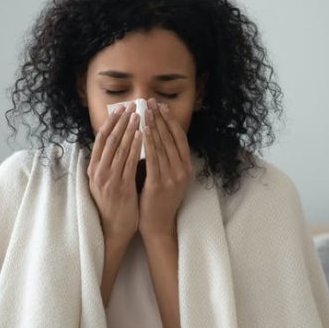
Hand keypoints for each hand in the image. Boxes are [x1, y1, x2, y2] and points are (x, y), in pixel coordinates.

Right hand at [87, 101, 142, 245]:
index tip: (120, 109)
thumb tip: (118, 143)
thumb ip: (109, 164)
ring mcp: (108, 179)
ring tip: (139, 115)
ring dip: (129, 129)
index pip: (101, 139)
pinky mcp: (120, 187)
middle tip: (132, 106)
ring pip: (118, 148)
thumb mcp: (105, 182)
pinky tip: (142, 135)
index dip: (110, 122)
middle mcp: (98, 171)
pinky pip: (128, 162)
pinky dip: (135, 146)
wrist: (113, 230)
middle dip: (121, 121)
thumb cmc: (112, 205)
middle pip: (109, 139)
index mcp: (93, 169)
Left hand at [138, 97, 192, 238]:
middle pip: (171, 138)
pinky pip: (153, 159)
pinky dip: (148, 143)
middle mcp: (183, 170)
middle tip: (150, 102)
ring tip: (144, 111)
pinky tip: (142, 131)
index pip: (179, 138)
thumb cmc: (158, 200)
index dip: (170, 120)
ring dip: (153, 126)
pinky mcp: (160, 184)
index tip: (161, 106)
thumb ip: (165, 158)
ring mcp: (173, 177)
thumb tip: (155, 133)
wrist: (158, 225)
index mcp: (186, 167)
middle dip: (160, 118)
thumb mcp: (168, 176)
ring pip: (162, 146)